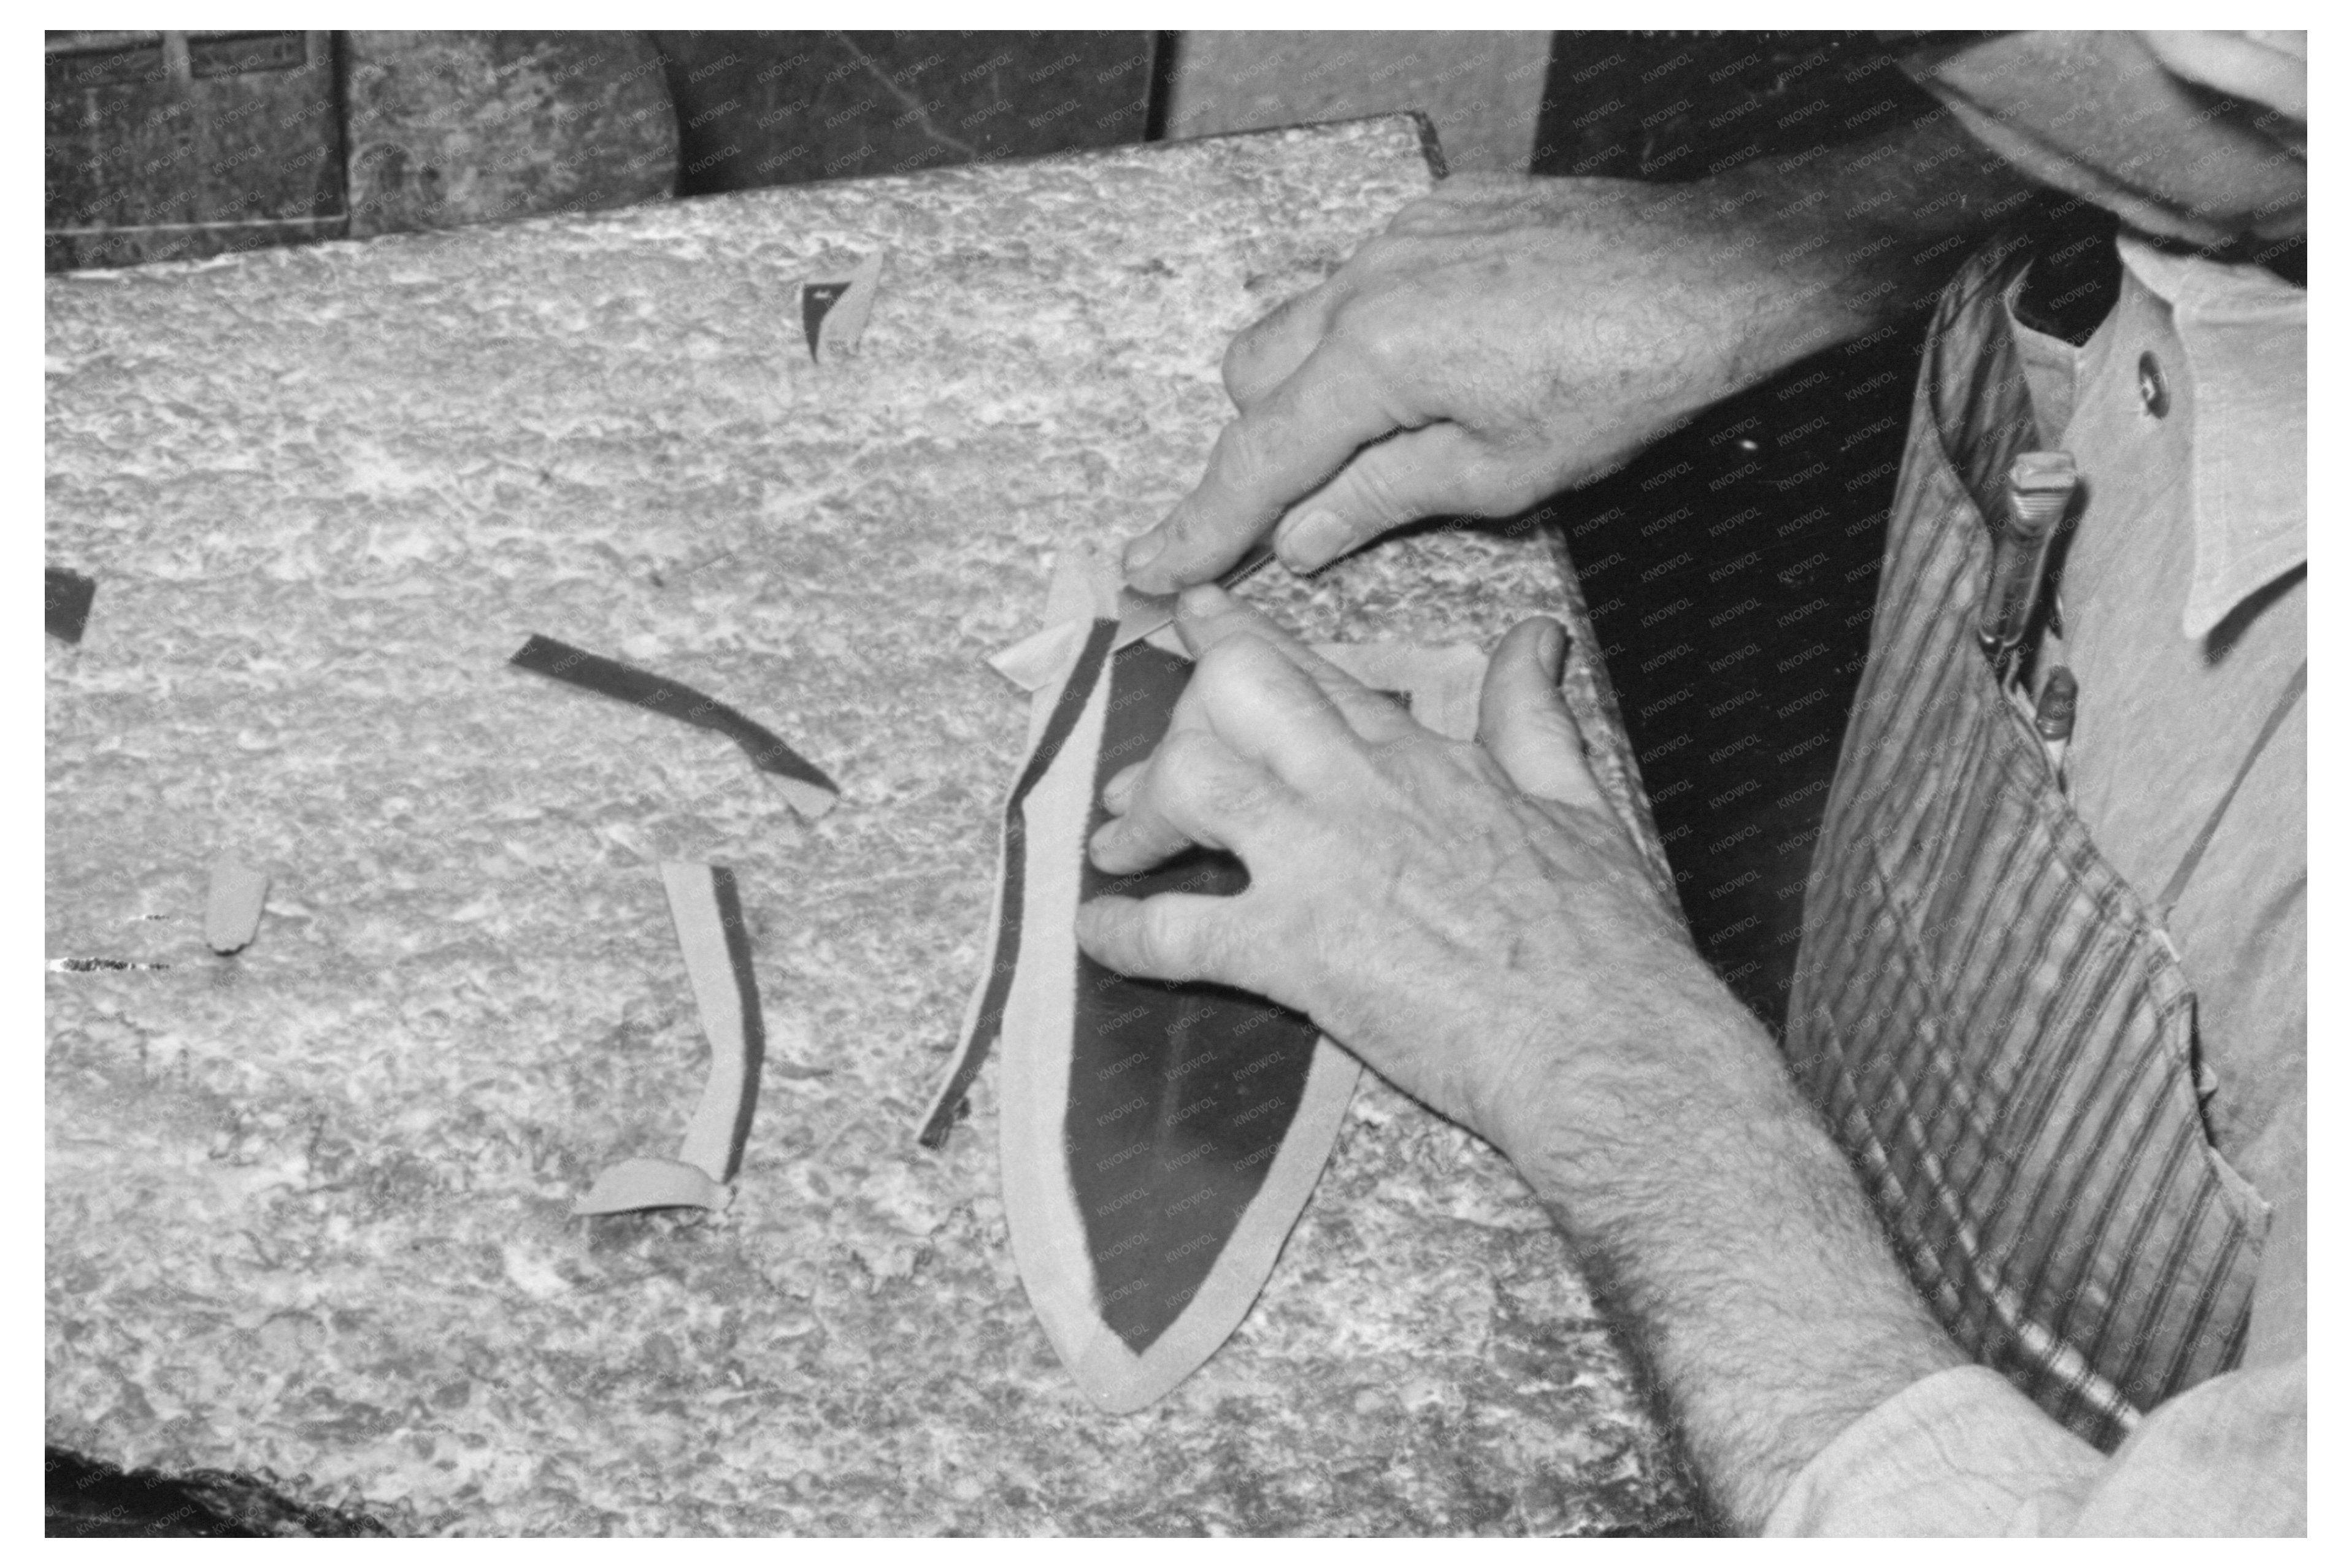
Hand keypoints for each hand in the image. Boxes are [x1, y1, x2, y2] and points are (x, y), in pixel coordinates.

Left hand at [1077, 588, 1967, 1527]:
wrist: (1608, 1043)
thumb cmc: (1604, 940)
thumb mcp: (1575, 800)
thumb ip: (1533, 714)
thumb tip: (1534, 640)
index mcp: (1419, 754)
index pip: (1308, 669)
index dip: (1235, 635)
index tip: (1192, 615)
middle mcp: (1357, 787)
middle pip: (1233, 696)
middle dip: (1175, 719)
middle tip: (1138, 770)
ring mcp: (1320, 862)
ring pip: (1189, 785)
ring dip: (1140, 816)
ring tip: (1119, 853)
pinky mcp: (1294, 951)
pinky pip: (1176, 932)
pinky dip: (1125, 934)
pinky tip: (1098, 936)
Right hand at [1119, 165, 1907, 595]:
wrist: (1722, 268)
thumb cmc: (1630, 375)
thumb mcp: (1504, 474)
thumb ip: (1382, 498)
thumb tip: (1299, 537)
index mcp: (1376, 357)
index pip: (1258, 457)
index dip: (1201, 523)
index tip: (1148, 566)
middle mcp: (1367, 282)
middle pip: (1254, 380)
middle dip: (1264, 449)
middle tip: (1305, 508)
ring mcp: (1401, 235)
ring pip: (1303, 322)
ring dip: (1315, 390)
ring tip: (1384, 436)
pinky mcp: (1441, 211)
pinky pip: (1365, 280)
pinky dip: (1372, 336)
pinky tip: (1442, 364)